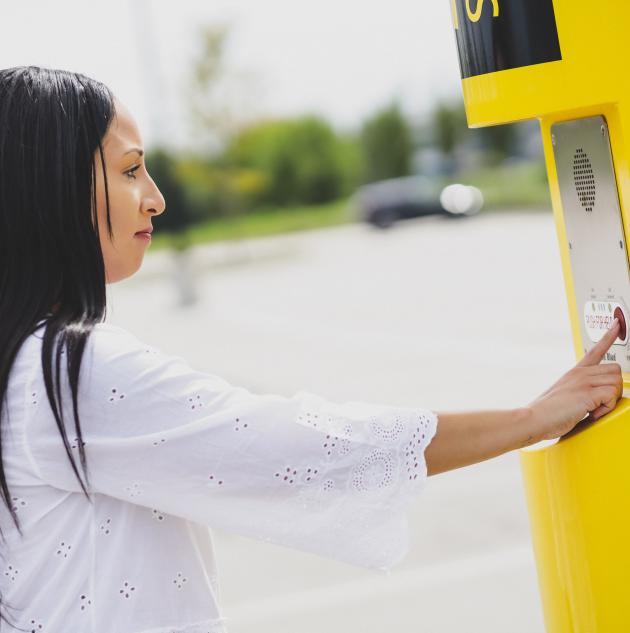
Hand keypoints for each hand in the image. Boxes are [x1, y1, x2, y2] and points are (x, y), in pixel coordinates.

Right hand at [526, 319, 623, 440]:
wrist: (534, 418)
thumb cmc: (547, 413)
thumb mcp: (566, 396)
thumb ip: (582, 391)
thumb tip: (598, 398)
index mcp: (575, 372)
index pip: (596, 350)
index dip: (608, 336)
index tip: (616, 324)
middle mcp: (580, 373)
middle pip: (615, 370)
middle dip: (614, 388)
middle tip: (600, 402)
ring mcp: (583, 381)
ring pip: (617, 383)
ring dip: (610, 401)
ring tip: (593, 410)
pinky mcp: (587, 392)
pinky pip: (612, 396)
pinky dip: (606, 409)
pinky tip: (592, 413)